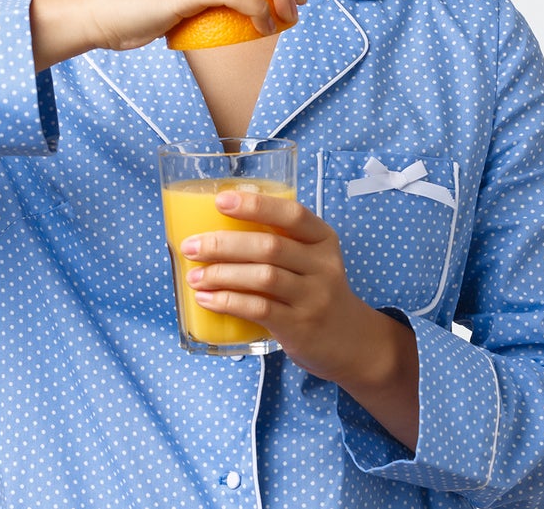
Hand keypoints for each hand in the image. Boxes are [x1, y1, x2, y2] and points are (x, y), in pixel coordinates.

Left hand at [180, 188, 404, 390]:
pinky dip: (228, 301)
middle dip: (223, 244)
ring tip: (194, 277)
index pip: (292, 214)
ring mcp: (313, 298)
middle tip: (191, 246)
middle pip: (269, 247)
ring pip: (262, 278)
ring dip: (221, 275)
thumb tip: (216, 229)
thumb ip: (279, 244)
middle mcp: (322, 266)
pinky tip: (207, 299)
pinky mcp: (299, 326)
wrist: (351, 342)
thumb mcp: (312, 261)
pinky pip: (259, 309)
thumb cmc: (317, 292)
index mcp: (323, 240)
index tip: (222, 201)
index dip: (256, 205)